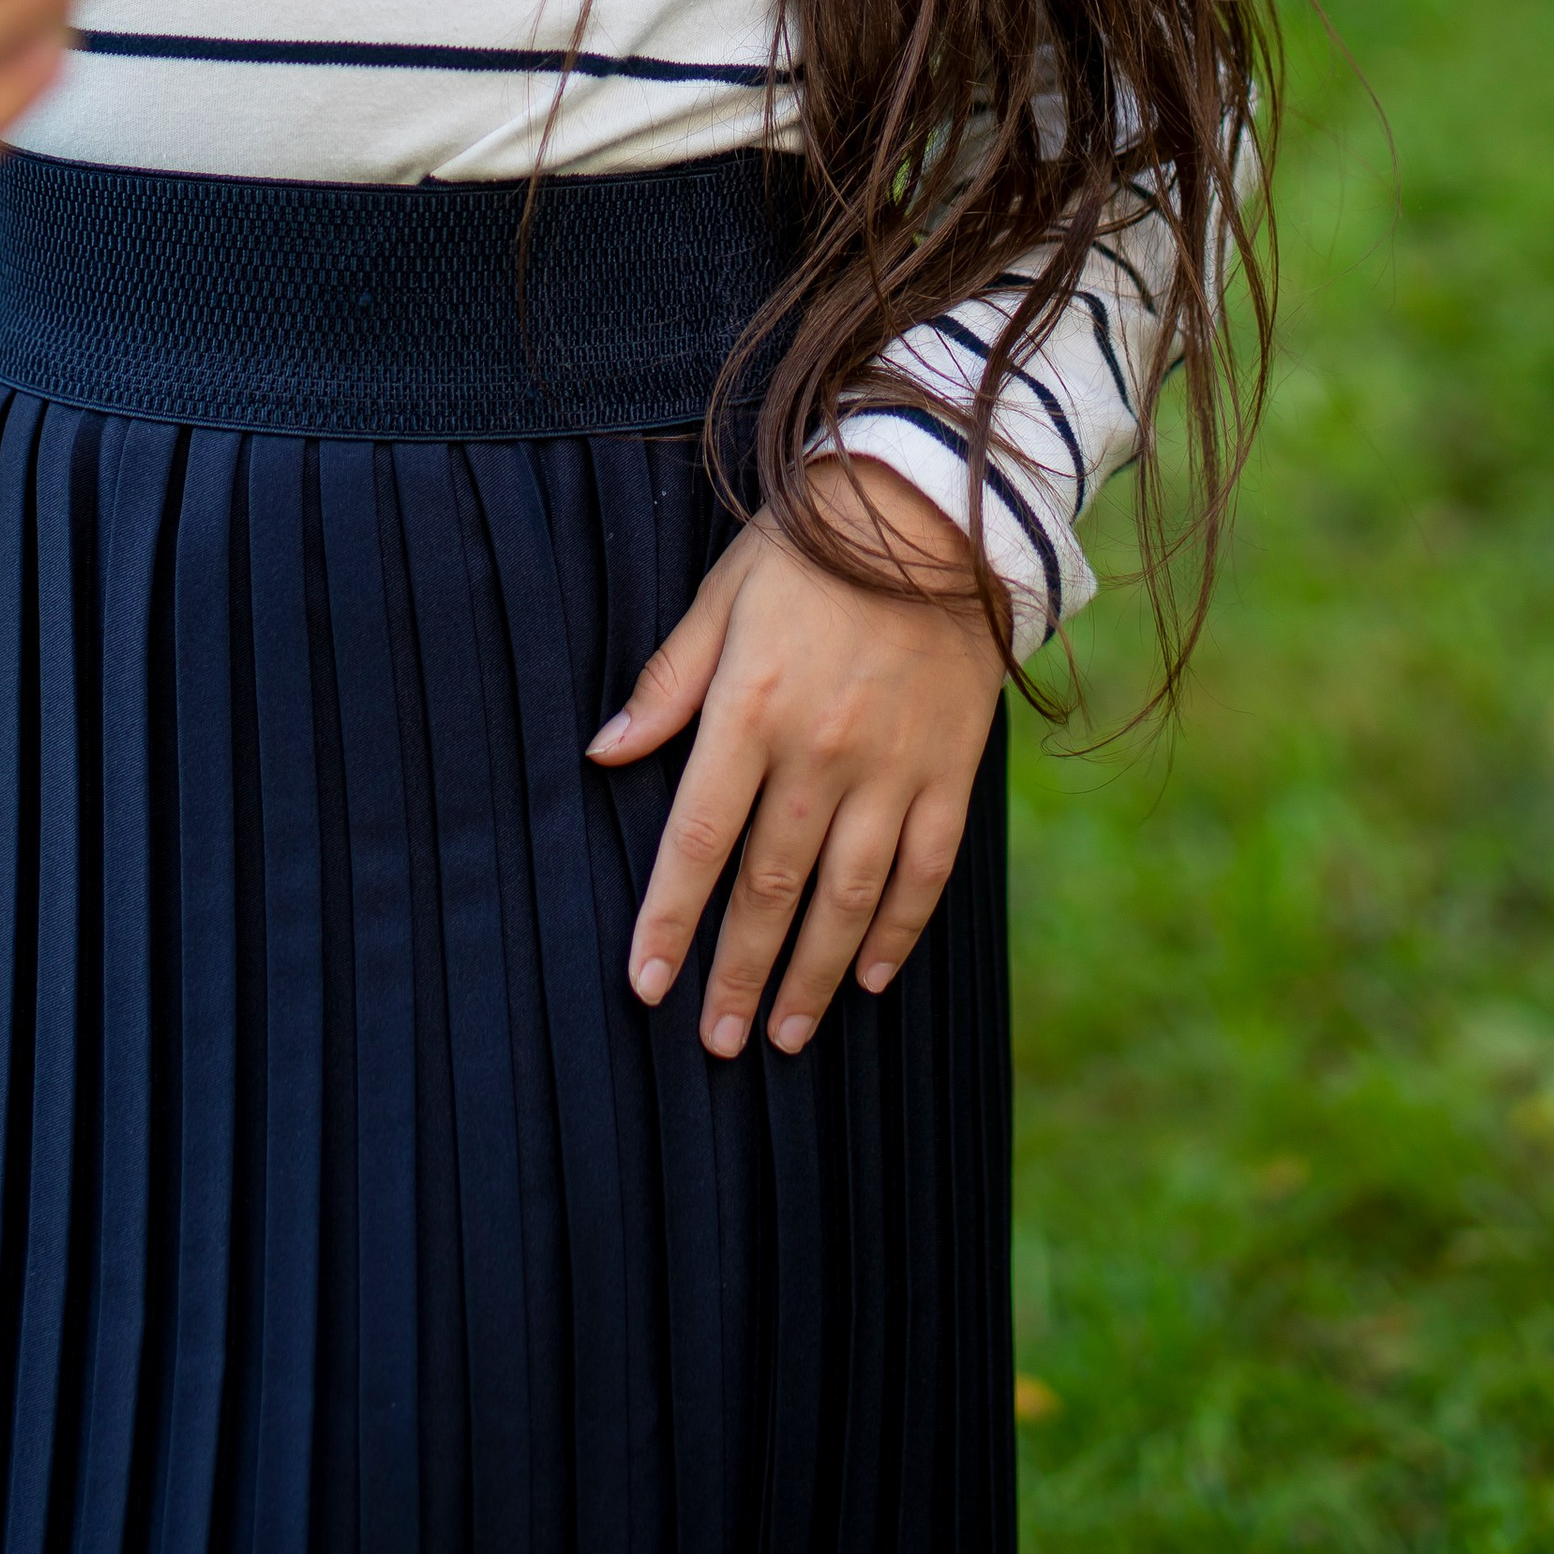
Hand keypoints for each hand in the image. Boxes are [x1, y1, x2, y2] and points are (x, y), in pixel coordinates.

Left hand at [587, 459, 1005, 1056]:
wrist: (933, 513)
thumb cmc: (810, 551)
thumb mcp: (721, 599)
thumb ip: (666, 684)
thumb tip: (602, 754)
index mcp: (751, 711)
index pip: (698, 841)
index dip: (669, 920)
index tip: (644, 983)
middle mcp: (821, 753)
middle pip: (769, 889)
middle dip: (736, 974)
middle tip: (715, 1040)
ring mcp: (893, 769)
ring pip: (848, 899)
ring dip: (811, 975)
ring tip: (784, 1036)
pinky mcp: (950, 772)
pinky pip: (924, 873)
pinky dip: (898, 933)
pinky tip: (871, 978)